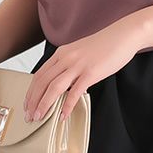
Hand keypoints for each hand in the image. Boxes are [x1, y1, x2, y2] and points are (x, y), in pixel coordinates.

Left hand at [23, 20, 141, 123]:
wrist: (124, 34)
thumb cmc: (104, 45)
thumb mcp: (79, 52)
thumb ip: (69, 66)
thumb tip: (64, 84)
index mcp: (61, 53)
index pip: (39, 75)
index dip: (31, 91)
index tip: (28, 104)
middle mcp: (66, 58)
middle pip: (42, 82)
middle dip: (33, 101)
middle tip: (29, 116)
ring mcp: (78, 65)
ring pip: (54, 87)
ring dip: (44, 104)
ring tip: (39, 117)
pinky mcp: (91, 72)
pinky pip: (75, 92)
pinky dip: (67, 105)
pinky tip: (63, 115)